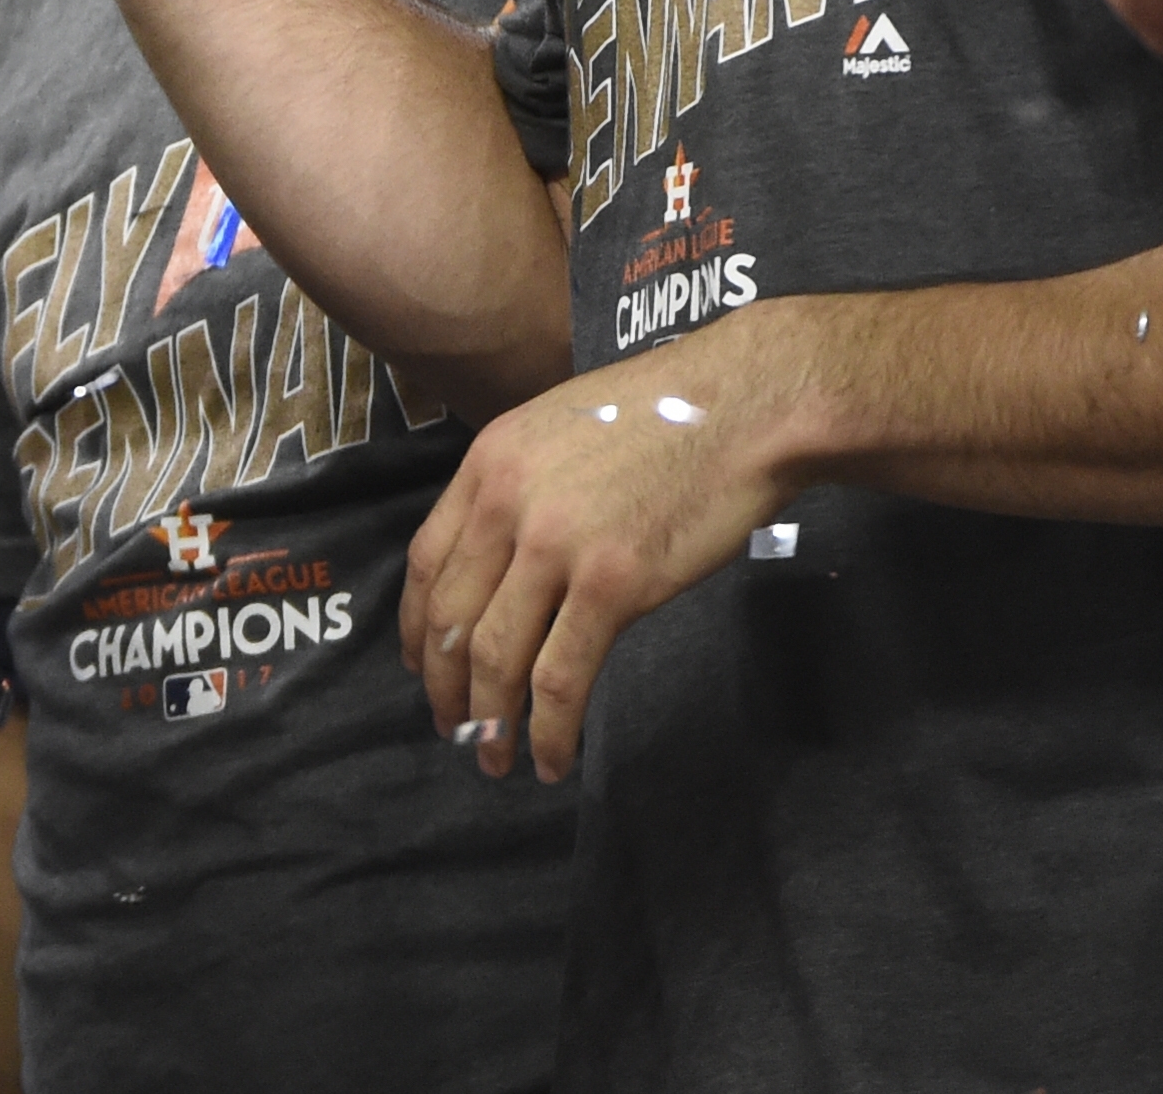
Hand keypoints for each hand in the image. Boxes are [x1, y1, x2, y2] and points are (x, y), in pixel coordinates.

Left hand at [402, 311, 819, 782]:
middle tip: (451, 726)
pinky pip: (561, 675)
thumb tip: (505, 555)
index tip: (421, 664)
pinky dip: (549, 727)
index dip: (417, 625)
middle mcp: (506, 504)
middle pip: (451, 615)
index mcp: (488, 464)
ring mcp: (556, 546)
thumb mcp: (561, 429)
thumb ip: (522, 487)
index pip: (427, 561)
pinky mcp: (612, 584)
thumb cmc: (667, 415)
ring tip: (493, 757)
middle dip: (444, 684)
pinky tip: (551, 758)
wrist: (745, 406)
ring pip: (496, 654)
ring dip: (488, 718)